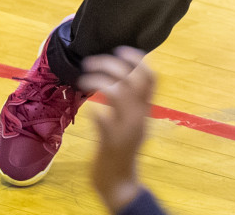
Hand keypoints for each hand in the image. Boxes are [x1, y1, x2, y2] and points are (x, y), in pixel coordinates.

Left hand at [79, 48, 153, 213]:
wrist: (120, 185)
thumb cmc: (120, 152)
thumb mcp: (129, 124)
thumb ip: (127, 104)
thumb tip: (118, 77)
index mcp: (144, 111)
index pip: (151, 77)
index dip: (137, 58)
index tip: (120, 49)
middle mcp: (139, 117)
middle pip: (135, 79)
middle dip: (112, 64)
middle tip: (91, 62)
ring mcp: (127, 129)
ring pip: (119, 93)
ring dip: (99, 80)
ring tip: (83, 79)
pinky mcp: (112, 142)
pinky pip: (103, 119)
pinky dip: (94, 110)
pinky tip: (88, 110)